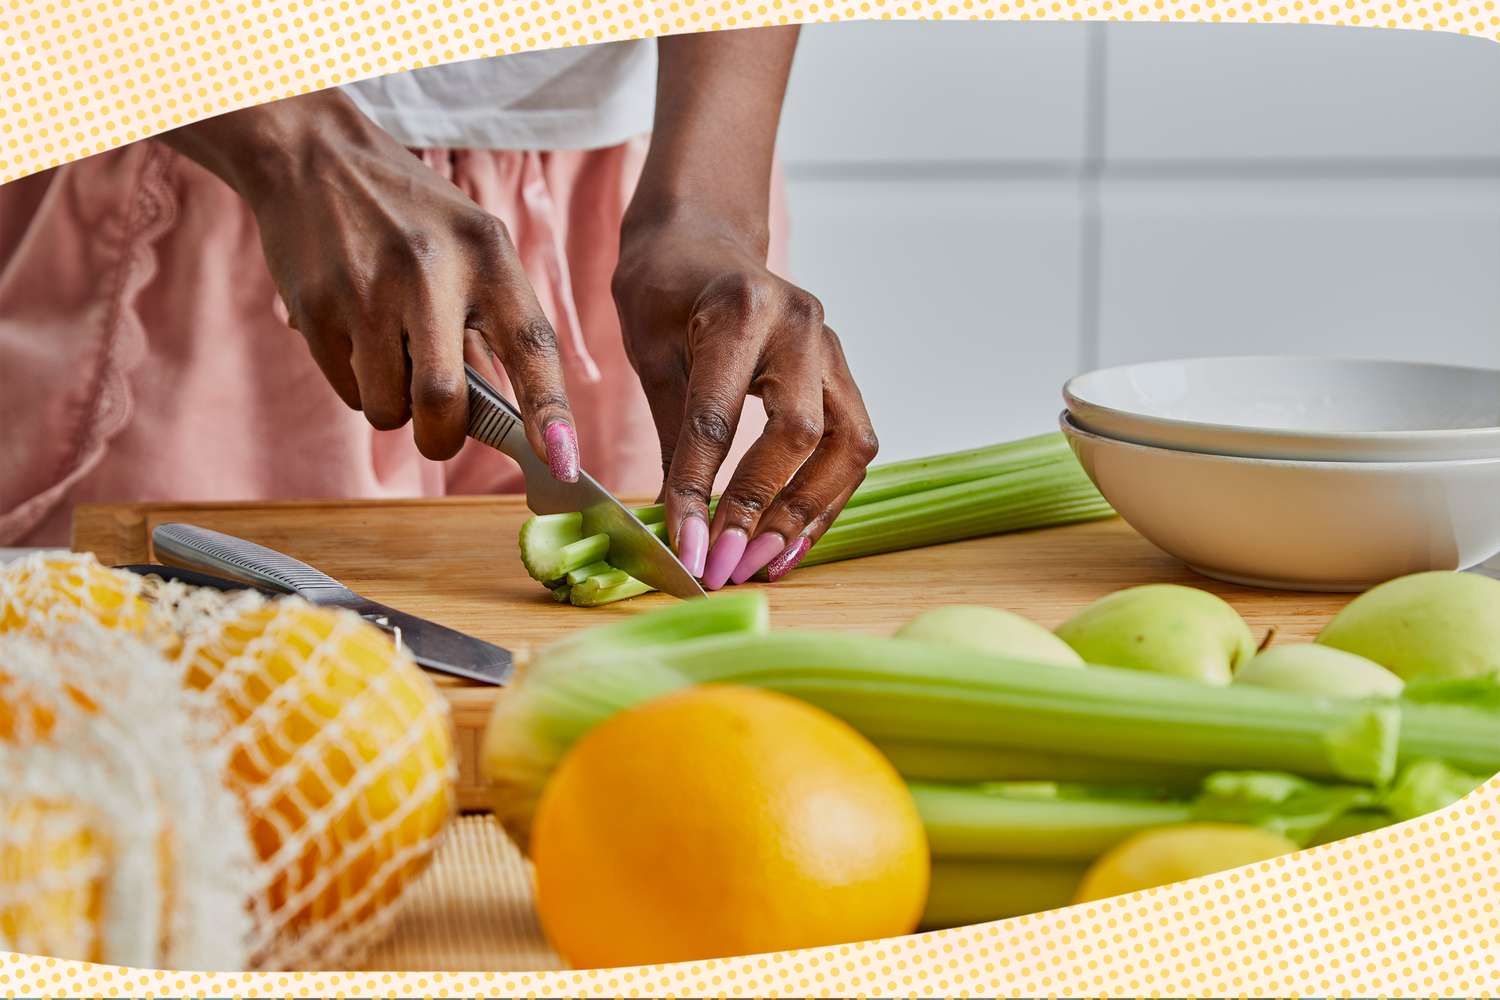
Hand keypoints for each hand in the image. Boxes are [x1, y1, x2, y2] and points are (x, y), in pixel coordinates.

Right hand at [159, 91, 579, 476]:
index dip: (550, 412)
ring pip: (389, 408)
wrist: (313, 158)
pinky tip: (357, 336)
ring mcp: (367, 290)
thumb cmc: (411, 216)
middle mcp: (429, 270)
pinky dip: (359, 386)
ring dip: (395, 408)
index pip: (530, 345)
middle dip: (443, 438)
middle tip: (441, 434)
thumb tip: (513, 423)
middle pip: (443, 400)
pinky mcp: (315, 309)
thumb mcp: (470, 246)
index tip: (563, 463)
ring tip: (392, 356)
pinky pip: (349, 392)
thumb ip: (493, 325)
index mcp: (487, 254)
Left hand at [612, 213, 878, 588]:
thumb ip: (672, 431)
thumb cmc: (665, 287)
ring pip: (847, 446)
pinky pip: (849, 445)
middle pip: (804, 433)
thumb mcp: (649, 350)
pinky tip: (791, 538)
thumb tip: (680, 521)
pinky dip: (824, 498)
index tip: (688, 548)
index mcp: (741, 310)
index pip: (720, 418)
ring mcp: (832, 348)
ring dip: (809, 513)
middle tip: (730, 562)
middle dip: (765, 508)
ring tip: (767, 562)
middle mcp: (802, 326)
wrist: (703, 235)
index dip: (702, 490)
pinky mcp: (841, 372)